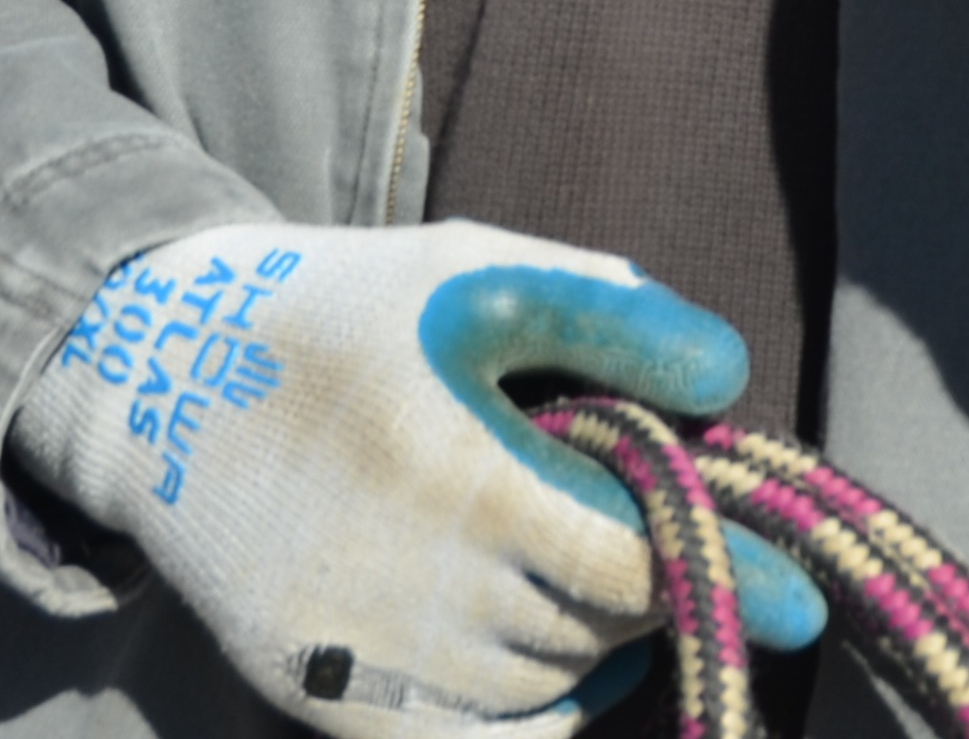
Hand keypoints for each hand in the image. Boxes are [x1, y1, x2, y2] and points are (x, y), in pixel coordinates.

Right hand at [12, 220, 825, 737]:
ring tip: (595, 559)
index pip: (627, 558)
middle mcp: (406, 585)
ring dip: (599, 640)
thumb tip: (724, 383)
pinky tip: (561, 653)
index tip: (806, 596)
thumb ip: (612, 317)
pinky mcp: (319, 699)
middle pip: (594, 626)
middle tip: (677, 535)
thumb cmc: (354, 311)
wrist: (163, 383)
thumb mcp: (486, 273)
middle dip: (660, 585)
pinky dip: (535, 714)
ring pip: (540, 686)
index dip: (726, 573)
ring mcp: (355, 658)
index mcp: (457, 472)